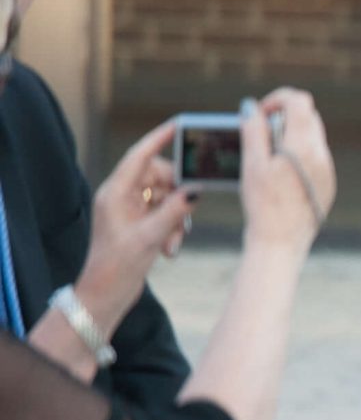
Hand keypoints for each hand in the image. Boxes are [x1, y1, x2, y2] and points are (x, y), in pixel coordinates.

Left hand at [79, 121, 192, 325]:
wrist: (106, 294)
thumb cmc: (118, 266)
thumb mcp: (150, 237)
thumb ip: (174, 211)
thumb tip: (195, 190)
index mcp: (115, 193)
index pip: (139, 157)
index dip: (158, 139)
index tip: (178, 125)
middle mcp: (121, 197)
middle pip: (159, 178)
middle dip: (177, 196)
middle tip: (186, 213)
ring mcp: (130, 210)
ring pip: (166, 198)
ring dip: (176, 218)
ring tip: (172, 243)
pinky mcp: (139, 224)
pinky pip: (164, 214)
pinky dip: (172, 228)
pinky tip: (169, 249)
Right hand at [241, 89, 336, 251]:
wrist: (281, 242)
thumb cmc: (263, 204)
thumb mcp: (252, 163)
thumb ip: (254, 130)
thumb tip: (252, 107)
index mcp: (305, 146)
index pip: (300, 101)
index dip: (278, 99)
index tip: (260, 113)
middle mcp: (322, 156)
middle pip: (308, 117)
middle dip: (283, 116)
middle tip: (260, 132)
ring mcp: (328, 171)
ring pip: (312, 138)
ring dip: (290, 135)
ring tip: (266, 154)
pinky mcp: (327, 184)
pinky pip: (315, 158)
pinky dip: (298, 153)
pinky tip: (279, 172)